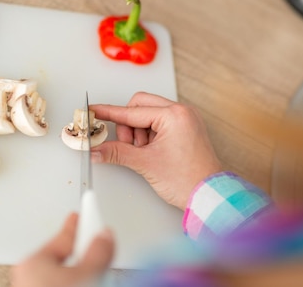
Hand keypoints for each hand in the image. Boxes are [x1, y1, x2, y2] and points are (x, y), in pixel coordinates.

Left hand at [11, 213, 113, 286]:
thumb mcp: (86, 273)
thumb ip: (98, 252)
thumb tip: (105, 235)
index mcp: (32, 261)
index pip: (64, 235)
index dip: (81, 222)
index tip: (88, 206)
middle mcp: (26, 275)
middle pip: (62, 254)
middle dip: (81, 250)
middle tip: (98, 246)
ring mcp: (30, 286)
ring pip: (61, 272)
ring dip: (78, 269)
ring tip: (94, 275)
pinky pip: (58, 282)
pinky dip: (71, 280)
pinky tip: (84, 282)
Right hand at [90, 92, 222, 209]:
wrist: (208, 195)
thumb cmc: (188, 180)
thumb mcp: (146, 164)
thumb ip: (117, 153)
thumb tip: (97, 150)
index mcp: (174, 115)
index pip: (132, 111)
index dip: (110, 113)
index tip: (94, 111)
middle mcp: (182, 112)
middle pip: (140, 106)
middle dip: (129, 125)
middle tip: (128, 146)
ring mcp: (186, 120)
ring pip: (149, 114)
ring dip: (139, 132)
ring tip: (145, 154)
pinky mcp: (186, 129)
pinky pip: (161, 123)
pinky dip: (150, 135)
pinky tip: (151, 151)